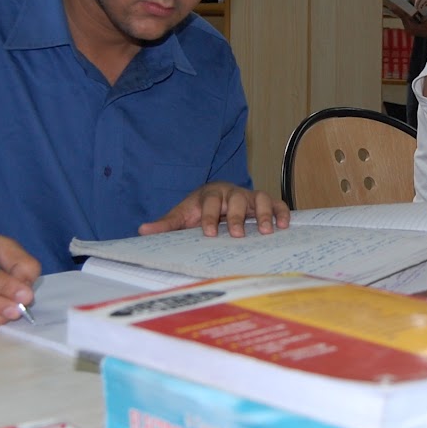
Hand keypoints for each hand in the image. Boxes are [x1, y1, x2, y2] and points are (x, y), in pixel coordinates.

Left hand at [139, 182, 290, 237]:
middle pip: (235, 199)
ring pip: (259, 198)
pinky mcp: (263, 202)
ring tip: (265, 231)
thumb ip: (166, 224)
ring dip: (263, 214)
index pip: (209, 203)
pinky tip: (284, 226)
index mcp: (209, 195)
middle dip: (236, 217)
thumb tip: (142, 230)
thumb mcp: (182, 215)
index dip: (209, 217)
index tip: (208, 233)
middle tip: (237, 235)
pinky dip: (281, 212)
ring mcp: (248, 196)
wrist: (216, 197)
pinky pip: (275, 203)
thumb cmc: (199, 209)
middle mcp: (230, 193)